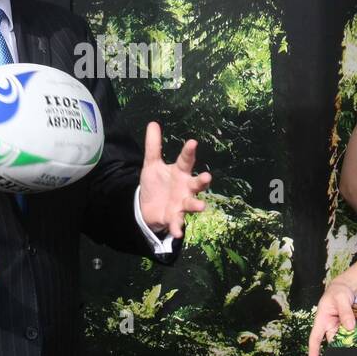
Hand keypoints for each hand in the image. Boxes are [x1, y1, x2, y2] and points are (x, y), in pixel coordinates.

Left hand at [137, 121, 211, 237]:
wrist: (148, 207)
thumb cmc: (156, 184)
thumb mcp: (151, 164)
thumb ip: (153, 146)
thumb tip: (153, 123)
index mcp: (180, 172)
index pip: (186, 160)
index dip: (189, 151)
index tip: (193, 142)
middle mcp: (185, 187)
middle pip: (197, 183)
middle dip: (202, 180)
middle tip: (207, 176)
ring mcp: (182, 203)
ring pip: (192, 204)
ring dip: (197, 205)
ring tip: (201, 206)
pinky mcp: (175, 217)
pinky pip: (178, 223)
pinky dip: (178, 228)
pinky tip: (178, 232)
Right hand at [308, 275, 356, 355]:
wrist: (350, 286)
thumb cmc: (339, 290)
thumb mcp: (340, 297)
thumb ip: (345, 311)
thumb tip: (350, 326)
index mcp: (323, 320)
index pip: (315, 337)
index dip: (314, 350)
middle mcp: (332, 326)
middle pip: (335, 342)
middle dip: (341, 349)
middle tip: (349, 355)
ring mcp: (343, 328)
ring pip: (347, 339)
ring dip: (353, 343)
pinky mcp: (352, 327)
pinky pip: (355, 335)